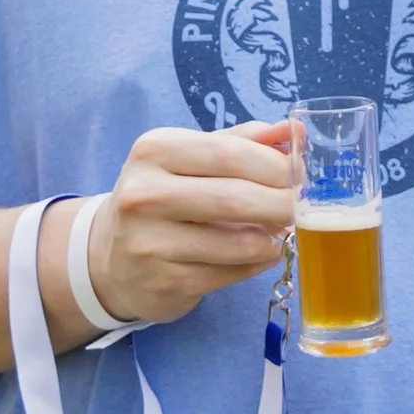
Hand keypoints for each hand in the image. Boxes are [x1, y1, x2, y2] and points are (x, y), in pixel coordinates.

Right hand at [85, 121, 298, 327]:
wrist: (111, 259)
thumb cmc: (164, 199)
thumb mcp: (191, 159)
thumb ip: (242, 142)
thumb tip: (295, 130)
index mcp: (155, 150)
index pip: (231, 153)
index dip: (277, 165)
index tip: (301, 174)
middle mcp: (144, 194)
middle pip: (236, 198)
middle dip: (282, 204)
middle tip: (302, 207)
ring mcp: (150, 242)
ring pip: (239, 243)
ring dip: (273, 239)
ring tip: (280, 231)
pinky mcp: (163, 282)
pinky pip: (230, 274)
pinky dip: (256, 264)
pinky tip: (259, 254)